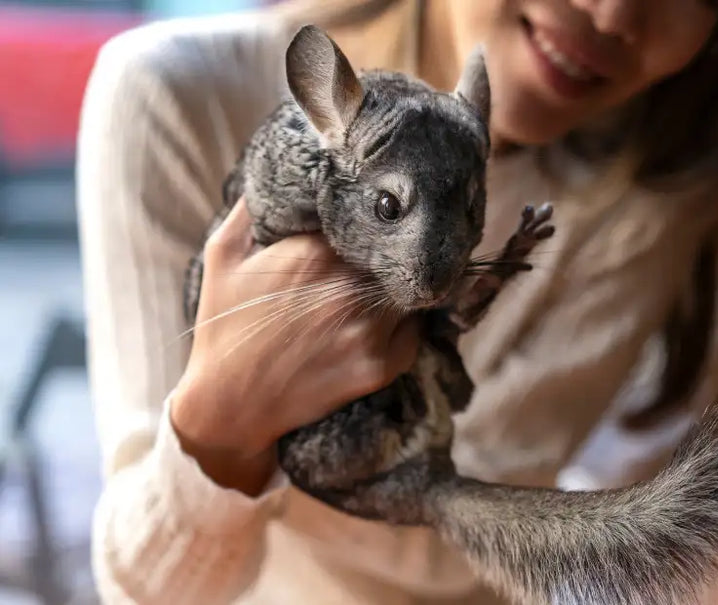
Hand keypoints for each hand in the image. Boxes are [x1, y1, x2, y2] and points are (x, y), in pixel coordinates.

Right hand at [171, 199, 419, 494]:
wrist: (229, 403)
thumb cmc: (224, 324)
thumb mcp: (223, 255)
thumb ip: (251, 206)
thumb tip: (277, 165)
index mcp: (315, 252)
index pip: (370, 217)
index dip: (375, 215)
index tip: (374, 215)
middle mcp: (348, 288)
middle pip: (398, 253)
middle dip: (394, 249)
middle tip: (392, 248)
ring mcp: (368, 329)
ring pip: (411, 291)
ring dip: (404, 286)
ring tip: (389, 286)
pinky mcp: (380, 366)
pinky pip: (415, 332)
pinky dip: (407, 325)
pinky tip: (384, 323)